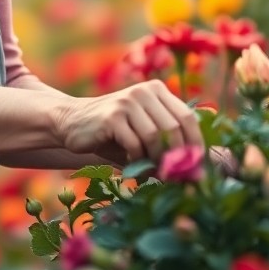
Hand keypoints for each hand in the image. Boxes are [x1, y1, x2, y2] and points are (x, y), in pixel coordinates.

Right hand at [54, 80, 203, 164]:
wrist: (71, 123)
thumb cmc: (113, 133)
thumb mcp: (143, 131)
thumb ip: (167, 140)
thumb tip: (197, 166)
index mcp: (157, 90)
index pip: (188, 117)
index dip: (195, 144)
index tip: (195, 168)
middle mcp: (144, 91)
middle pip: (174, 128)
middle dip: (178, 158)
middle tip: (176, 179)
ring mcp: (127, 102)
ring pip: (156, 137)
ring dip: (157, 161)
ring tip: (154, 176)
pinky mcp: (111, 116)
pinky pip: (135, 144)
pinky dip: (138, 162)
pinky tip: (135, 172)